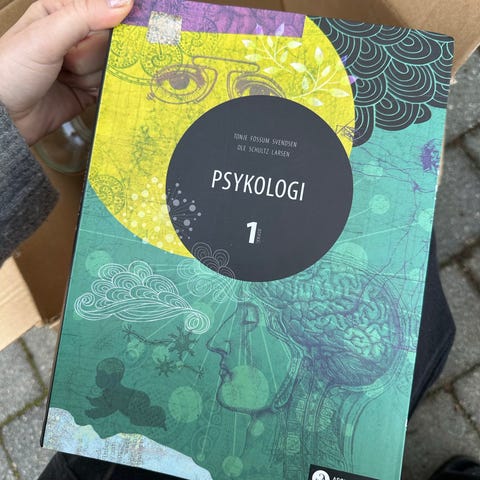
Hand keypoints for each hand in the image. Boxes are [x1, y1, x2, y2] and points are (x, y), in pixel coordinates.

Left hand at [0, 0, 132, 144]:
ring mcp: (82, 65)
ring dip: (91, 75)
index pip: (102, 11)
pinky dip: (102, 90)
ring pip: (110, 66)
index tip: (125, 29)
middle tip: (69, 61)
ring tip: (66, 78)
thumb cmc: (13, 69)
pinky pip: (109, 87)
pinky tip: (82, 90)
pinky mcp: (88, 90)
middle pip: (109, 42)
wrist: (5, 116)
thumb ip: (85, 16)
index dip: (113, 21)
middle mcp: (74, 37)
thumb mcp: (47, 35)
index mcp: (61, 13)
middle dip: (92, 54)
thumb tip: (124, 2)